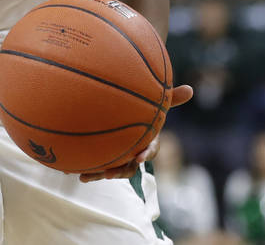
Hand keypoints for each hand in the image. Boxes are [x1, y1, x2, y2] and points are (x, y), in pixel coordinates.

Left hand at [78, 83, 193, 182]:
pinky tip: (73, 173)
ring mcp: (118, 156)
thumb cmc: (144, 110)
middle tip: (110, 174)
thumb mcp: (157, 104)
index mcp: (147, 140)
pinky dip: (87, 170)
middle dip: (120, 171)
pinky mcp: (104, 157)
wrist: (122, 117)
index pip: (150, 149)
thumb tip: (191, 89)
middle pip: (130, 167)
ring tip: (88, 176)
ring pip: (112, 170)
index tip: (140, 157)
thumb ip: (171, 99)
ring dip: (101, 174)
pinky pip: (96, 166)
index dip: (146, 154)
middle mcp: (133, 152)